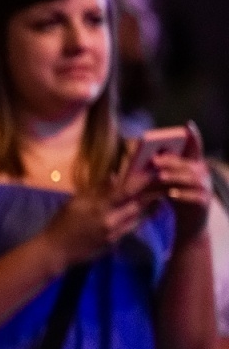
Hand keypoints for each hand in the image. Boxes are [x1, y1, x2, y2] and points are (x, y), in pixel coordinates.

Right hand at [43, 171, 147, 267]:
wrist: (56, 251)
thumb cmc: (61, 223)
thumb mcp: (74, 202)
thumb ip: (95, 190)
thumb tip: (114, 176)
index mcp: (99, 208)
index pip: (126, 191)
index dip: (141, 181)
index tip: (153, 172)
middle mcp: (111, 221)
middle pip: (139, 206)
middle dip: (150, 195)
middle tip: (159, 185)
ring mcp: (115, 234)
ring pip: (139, 218)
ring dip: (148, 208)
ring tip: (156, 198)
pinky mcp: (116, 243)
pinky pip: (132, 228)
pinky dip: (138, 219)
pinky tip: (140, 213)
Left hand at [149, 124, 211, 241]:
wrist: (189, 223)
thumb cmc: (175, 197)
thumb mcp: (167, 180)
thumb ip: (161, 169)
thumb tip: (142, 156)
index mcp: (194, 165)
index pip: (196, 148)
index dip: (194, 136)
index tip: (188, 125)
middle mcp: (203, 174)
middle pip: (189, 164)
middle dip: (172, 161)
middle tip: (155, 160)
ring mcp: (206, 188)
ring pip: (192, 179)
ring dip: (174, 176)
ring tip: (159, 176)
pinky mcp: (204, 203)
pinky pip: (195, 197)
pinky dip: (182, 195)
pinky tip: (171, 194)